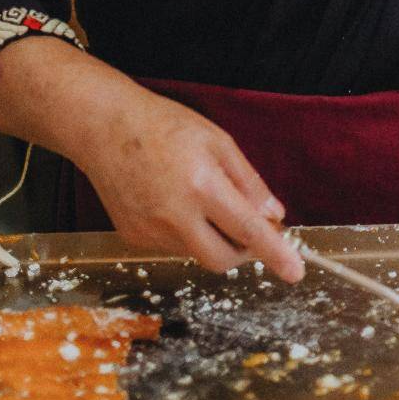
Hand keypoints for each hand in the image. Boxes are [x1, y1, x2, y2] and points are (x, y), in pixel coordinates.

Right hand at [66, 82, 305, 282]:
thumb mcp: (218, 142)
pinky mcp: (133, 238)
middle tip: (249, 227)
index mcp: (201, 186)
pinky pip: (173, 247)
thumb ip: (249, 182)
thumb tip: (275, 216)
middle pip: (222, 259)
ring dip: (213, 238)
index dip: (275, 253)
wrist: (104, 128)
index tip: (295, 272)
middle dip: (244, 252)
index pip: (247, 230)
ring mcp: (149, 231)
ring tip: (200, 198)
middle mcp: (174, 216)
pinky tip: (173, 201)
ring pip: (197, 253)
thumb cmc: (165, 127)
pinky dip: (186, 233)